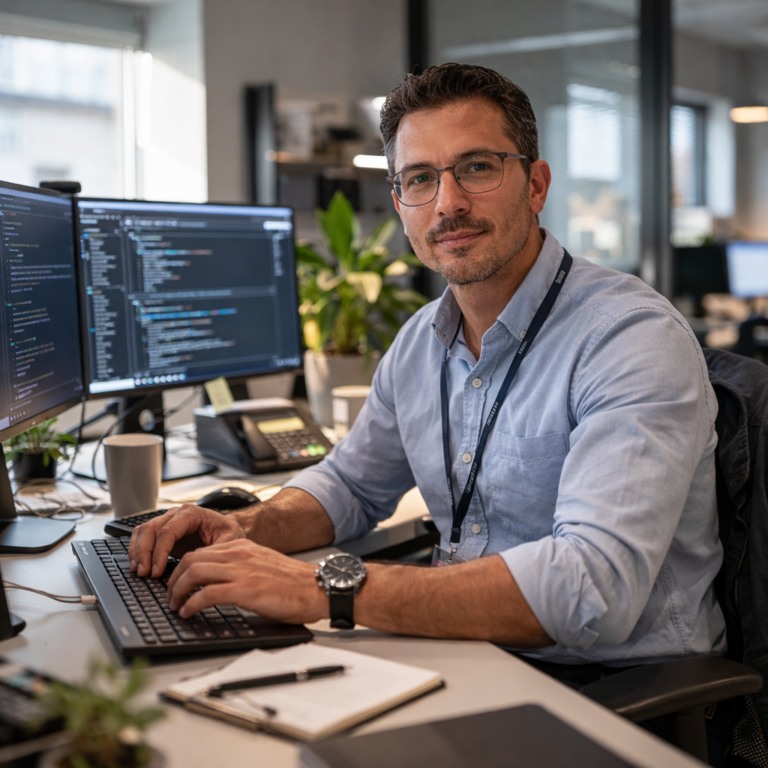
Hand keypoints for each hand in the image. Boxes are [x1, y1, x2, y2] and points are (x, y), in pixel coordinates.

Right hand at [129, 504, 246, 577]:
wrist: (228, 529)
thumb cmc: (229, 533)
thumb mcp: (229, 541)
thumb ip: (213, 551)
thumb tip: (197, 564)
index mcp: (192, 513)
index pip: (168, 531)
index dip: (159, 552)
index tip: (156, 571)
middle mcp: (177, 514)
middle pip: (151, 529)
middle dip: (144, 552)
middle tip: (144, 573)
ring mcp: (168, 520)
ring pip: (143, 531)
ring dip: (137, 551)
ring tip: (138, 571)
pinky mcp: (163, 531)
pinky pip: (143, 536)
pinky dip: (137, 549)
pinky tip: (137, 564)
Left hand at [166, 539, 325, 623]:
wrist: (317, 588)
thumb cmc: (295, 583)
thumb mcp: (263, 566)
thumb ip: (242, 569)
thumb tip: (219, 584)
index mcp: (243, 547)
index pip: (201, 551)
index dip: (183, 569)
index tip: (177, 583)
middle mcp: (239, 554)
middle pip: (191, 559)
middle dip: (174, 579)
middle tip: (171, 596)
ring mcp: (241, 570)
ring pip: (194, 572)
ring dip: (177, 591)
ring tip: (176, 605)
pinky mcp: (245, 589)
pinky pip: (206, 593)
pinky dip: (191, 604)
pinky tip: (189, 613)